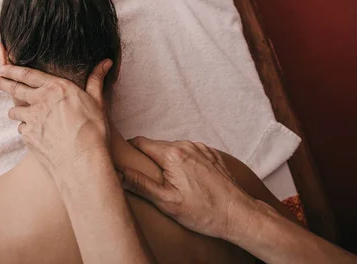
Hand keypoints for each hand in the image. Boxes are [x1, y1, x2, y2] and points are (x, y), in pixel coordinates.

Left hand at [0, 60, 112, 177]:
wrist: (82, 161)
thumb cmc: (93, 131)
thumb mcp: (97, 102)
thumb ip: (96, 80)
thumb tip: (106, 61)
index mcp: (56, 88)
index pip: (28, 74)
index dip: (13, 69)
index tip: (2, 67)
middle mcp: (40, 101)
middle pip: (15, 89)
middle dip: (2, 82)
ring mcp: (32, 119)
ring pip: (15, 112)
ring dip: (16, 111)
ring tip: (17, 112)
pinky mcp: (28, 137)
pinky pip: (22, 130)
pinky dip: (26, 130)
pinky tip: (33, 134)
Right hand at [118, 138, 256, 239]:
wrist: (238, 214)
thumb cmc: (203, 211)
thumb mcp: (166, 201)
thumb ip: (140, 184)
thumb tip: (118, 171)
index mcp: (172, 154)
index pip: (139, 142)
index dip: (129, 151)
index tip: (124, 161)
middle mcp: (186, 145)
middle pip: (156, 146)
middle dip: (148, 159)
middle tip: (147, 179)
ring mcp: (200, 148)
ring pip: (172, 149)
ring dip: (167, 161)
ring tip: (169, 182)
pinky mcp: (210, 153)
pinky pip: (189, 152)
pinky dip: (183, 162)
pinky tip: (187, 180)